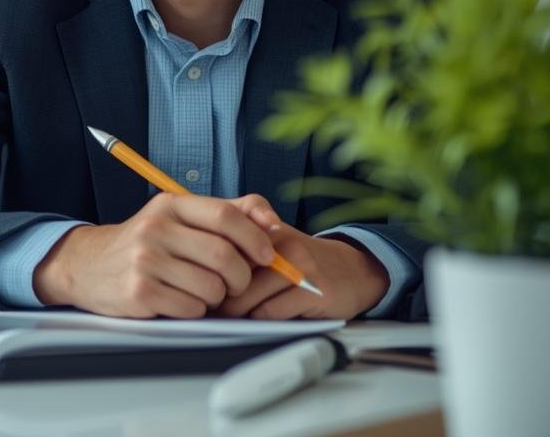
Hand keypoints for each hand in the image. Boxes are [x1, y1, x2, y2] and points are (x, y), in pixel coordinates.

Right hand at [32, 193, 277, 317]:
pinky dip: (196, 310)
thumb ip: (228, 213)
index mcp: (170, 205)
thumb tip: (272, 222)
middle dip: (241, 277)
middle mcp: (155, 228)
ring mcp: (144, 260)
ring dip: (217, 297)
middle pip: (225, 256)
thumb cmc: (145, 244)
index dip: (256, 238)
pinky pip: (191, 308)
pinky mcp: (138, 291)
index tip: (266, 256)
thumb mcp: (179, 217)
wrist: (87, 265)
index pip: (227, 216)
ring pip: (212, 287)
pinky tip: (181, 301)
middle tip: (236, 284)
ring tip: (202, 292)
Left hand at [217, 199, 388, 319]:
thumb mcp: (268, 246)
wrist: (352, 270)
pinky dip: (261, 322)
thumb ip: (235, 253)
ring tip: (236, 318)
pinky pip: (270, 313)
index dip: (206, 273)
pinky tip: (263, 321)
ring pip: (246, 298)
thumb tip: (197, 280)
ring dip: (238, 314)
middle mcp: (279, 242)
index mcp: (261, 227)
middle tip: (214, 311)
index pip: (218, 250)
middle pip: (228, 277)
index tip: (201, 287)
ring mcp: (298, 266)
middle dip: (218, 298)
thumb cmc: (299, 263)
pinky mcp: (312, 291)